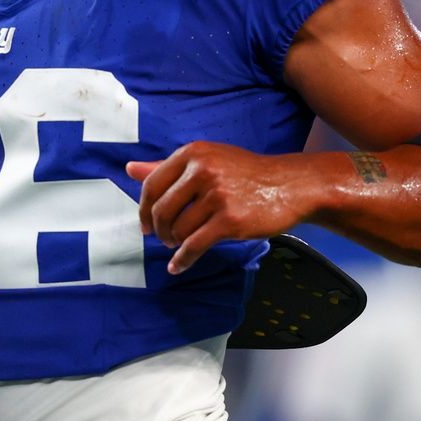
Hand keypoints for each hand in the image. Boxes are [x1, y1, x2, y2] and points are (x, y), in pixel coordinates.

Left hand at [126, 142, 319, 274]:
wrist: (291, 185)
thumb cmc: (245, 174)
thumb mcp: (207, 160)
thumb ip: (166, 166)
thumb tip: (129, 168)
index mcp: (193, 153)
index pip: (152, 184)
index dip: (143, 209)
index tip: (145, 225)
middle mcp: (203, 170)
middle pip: (161, 210)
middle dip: (159, 230)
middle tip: (165, 239)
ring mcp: (217, 195)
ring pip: (178, 229)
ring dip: (174, 244)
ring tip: (181, 245)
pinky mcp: (230, 220)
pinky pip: (194, 246)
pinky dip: (182, 260)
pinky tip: (178, 266)